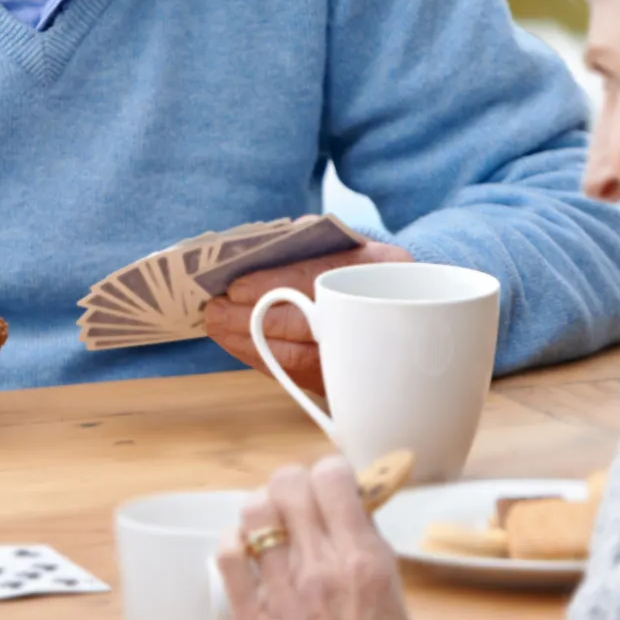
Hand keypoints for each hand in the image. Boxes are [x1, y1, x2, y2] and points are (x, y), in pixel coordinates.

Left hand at [202, 240, 411, 393]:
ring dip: (249, 342)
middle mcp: (383, 309)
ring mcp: (369, 352)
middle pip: (307, 321)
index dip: (274, 284)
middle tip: (214, 312)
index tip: (236, 288)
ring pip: (299, 356)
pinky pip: (297, 374)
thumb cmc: (360, 265)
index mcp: (385, 265)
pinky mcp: (351, 378)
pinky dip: (262, 358)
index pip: (321, 277)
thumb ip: (307, 241)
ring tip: (216, 327)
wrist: (405, 305)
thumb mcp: (346, 243)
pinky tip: (237, 343)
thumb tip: (257, 247)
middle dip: (252, 318)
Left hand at [215, 457, 417, 619]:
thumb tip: (349, 511)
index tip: (331, 482)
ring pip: (255, 510)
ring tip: (271, 524)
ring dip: (263, 508)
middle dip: (294, 484)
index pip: (334, 479)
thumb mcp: (393, 602)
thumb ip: (368, 551)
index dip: (330, 473)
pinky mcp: (248, 615)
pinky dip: (234, 540)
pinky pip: (227, 553)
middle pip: (289, 485)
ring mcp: (280, 590)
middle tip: (298, 501)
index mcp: (363, 562)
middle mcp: (320, 567)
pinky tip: (245, 549)